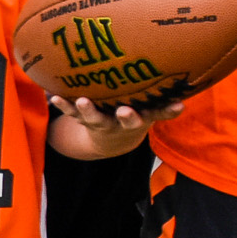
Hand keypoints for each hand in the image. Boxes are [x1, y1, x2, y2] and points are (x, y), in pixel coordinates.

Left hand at [46, 91, 182, 158]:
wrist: (111, 140)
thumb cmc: (135, 116)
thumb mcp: (151, 114)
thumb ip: (165, 109)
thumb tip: (183, 103)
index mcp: (138, 119)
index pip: (150, 117)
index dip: (158, 113)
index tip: (170, 107)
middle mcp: (118, 123)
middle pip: (124, 122)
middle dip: (125, 117)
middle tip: (124, 111)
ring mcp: (100, 122)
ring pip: (94, 118)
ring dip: (87, 111)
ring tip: (80, 101)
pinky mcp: (83, 119)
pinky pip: (71, 113)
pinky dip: (63, 105)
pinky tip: (53, 96)